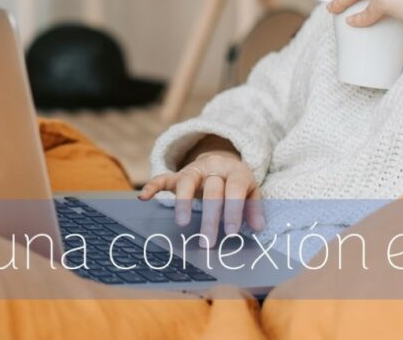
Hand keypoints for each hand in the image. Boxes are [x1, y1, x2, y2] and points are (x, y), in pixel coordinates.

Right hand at [138, 150, 264, 245]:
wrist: (222, 160)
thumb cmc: (237, 183)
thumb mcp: (251, 192)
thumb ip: (254, 208)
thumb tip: (259, 228)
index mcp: (236, 172)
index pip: (235, 189)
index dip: (234, 209)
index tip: (232, 232)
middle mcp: (214, 168)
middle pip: (212, 189)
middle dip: (210, 216)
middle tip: (208, 241)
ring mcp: (195, 170)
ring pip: (187, 181)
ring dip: (184, 202)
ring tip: (182, 223)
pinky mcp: (178, 174)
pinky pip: (163, 178)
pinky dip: (152, 186)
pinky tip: (143, 198)